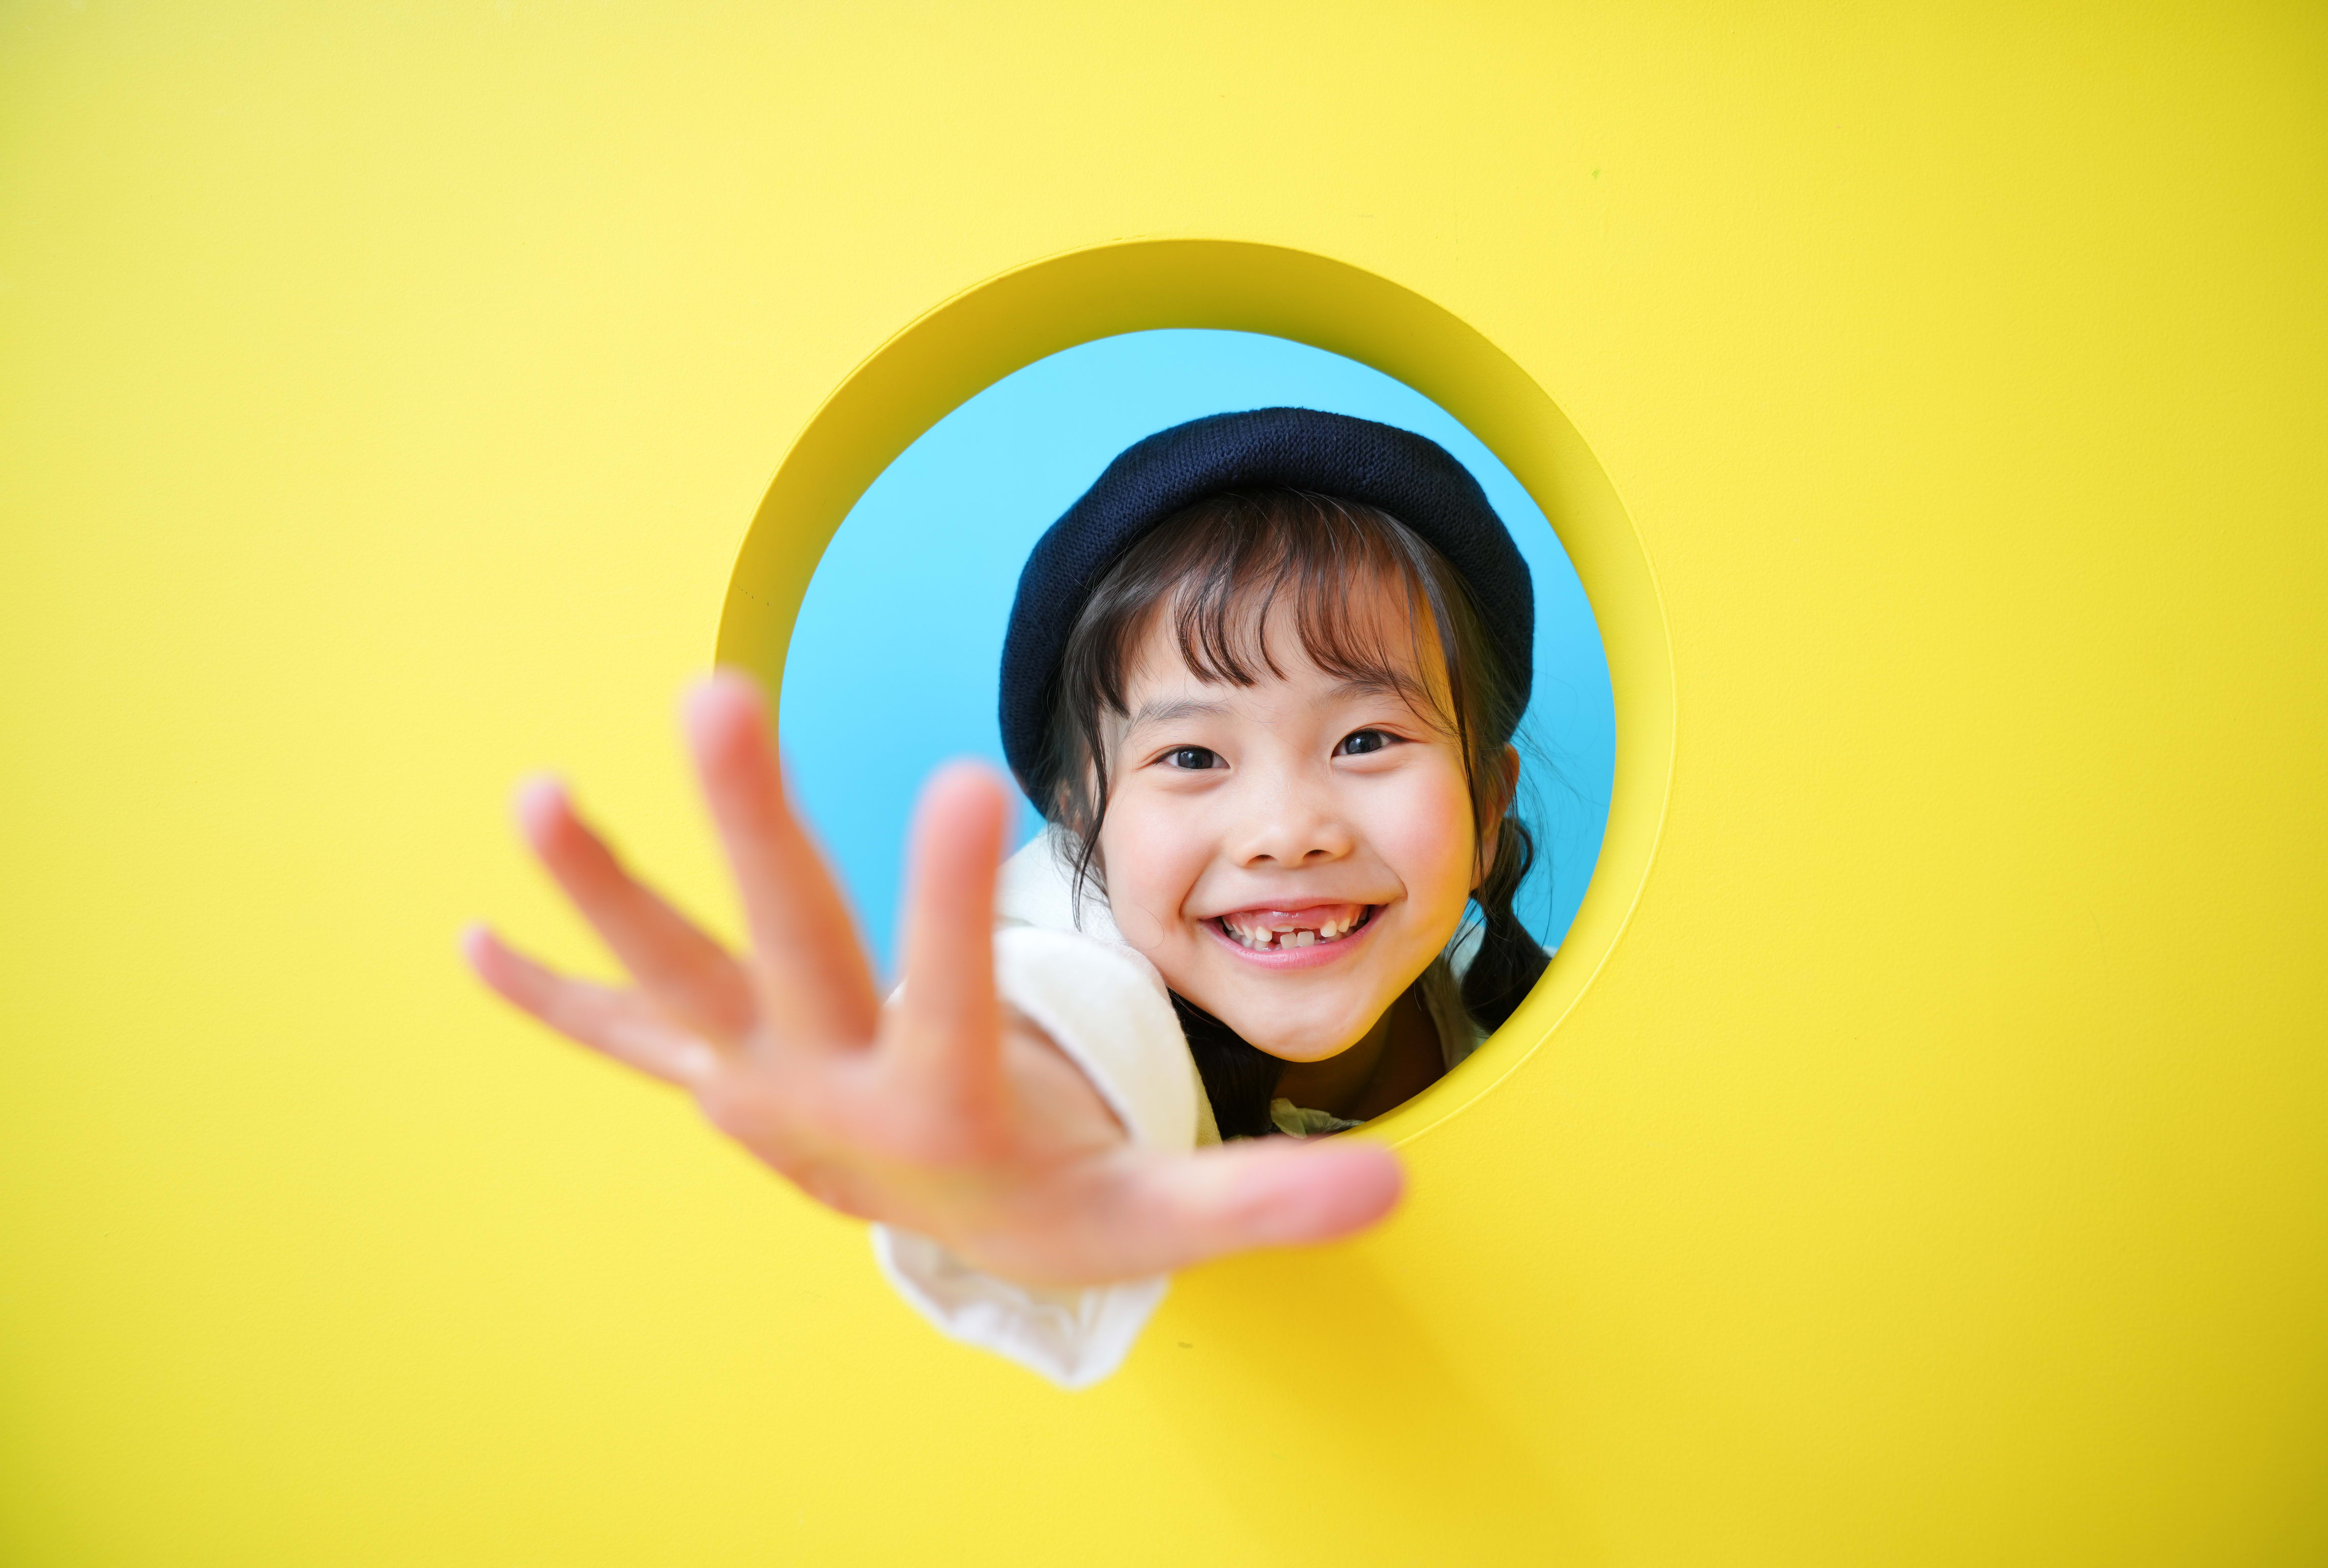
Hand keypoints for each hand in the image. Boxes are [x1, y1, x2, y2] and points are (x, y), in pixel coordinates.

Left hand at [463, 671, 1402, 1287]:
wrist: (958, 1248)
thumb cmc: (1059, 1208)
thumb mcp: (1159, 1216)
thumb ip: (1266, 1201)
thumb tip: (1394, 1178)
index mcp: (943, 1111)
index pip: (954, 987)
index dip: (957, 895)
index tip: (974, 775)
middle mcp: (828, 1093)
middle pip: (786, 946)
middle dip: (750, 824)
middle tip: (716, 693)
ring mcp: (758, 1085)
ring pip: (675, 978)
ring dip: (603, 892)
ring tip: (532, 799)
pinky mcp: (722, 1079)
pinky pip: (621, 1035)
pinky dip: (550, 994)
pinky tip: (469, 943)